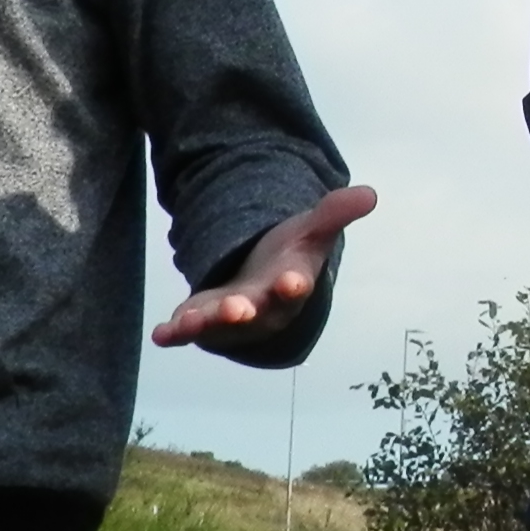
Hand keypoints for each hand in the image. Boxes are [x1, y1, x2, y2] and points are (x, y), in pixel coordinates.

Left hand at [151, 184, 378, 352]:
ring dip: (206, 325)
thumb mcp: (310, 231)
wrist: (260, 288)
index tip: (293, 283)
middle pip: (255, 313)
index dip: (293, 286)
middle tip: (239, 308)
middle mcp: (262, 308)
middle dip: (245, 312)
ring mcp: (230, 318)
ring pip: (218, 326)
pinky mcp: (203, 320)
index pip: (295, 286)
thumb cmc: (288, 260)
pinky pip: (187, 332)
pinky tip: (160, 336)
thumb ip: (334, 214)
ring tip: (188, 321)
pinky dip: (175, 334)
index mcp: (289, 284)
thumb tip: (370, 194)